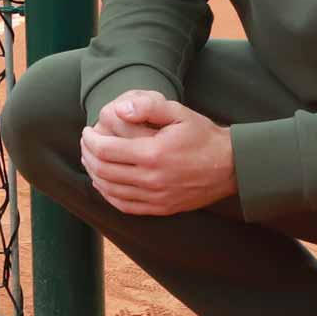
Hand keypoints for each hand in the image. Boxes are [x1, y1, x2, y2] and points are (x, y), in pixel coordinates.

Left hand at [79, 91, 236, 215]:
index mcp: (153, 154)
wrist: (230, 166)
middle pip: (104, 171)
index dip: (90, 140)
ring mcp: (156, 197)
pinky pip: (125, 206)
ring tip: (91, 160)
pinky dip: (108, 195)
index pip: (106, 150)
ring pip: (110, 190)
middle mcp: (151, 179)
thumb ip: (148, 107)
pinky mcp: (160, 208)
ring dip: (94, 175)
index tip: (87, 131)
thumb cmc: (202, 136)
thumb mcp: (179, 113)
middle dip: (89, 155)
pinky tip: (104, 183)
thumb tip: (119, 108)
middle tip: (86, 143)